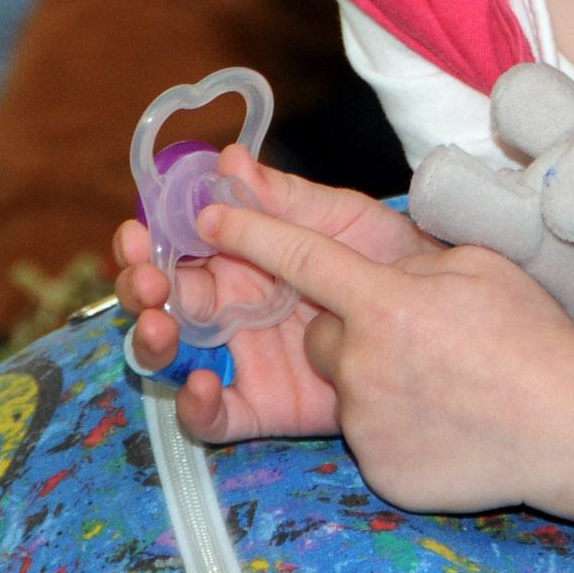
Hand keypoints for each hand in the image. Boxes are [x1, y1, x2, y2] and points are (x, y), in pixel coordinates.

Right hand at [115, 149, 436, 438]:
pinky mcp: (262, 403)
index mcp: (240, 253)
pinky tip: (200, 385)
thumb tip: (228, 158)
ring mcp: (242, 354)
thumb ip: (284, 197)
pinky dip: (195, 404)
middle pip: (163, 297)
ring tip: (159, 325)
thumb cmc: (389, 256)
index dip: (147, 238)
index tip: (135, 232)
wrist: (438, 315)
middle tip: (146, 281)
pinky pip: (214, 414)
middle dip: (140, 287)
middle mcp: (230, 303)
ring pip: (174, 352)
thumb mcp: (339, 219)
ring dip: (152, 339)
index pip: (175, 244)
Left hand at [205, 202, 573, 547]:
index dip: (251, 229)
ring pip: (343, 386)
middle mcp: (362, 362)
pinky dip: (396, 424)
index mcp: (385, 301)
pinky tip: (446, 419)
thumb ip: (407, 263)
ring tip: (442, 382)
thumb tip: (371, 274)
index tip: (209, 213)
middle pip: (321, 335)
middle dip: (352, 331)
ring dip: (375, 378)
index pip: (300, 255)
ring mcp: (367, 421)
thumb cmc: (529, 336)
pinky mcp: (378, 470)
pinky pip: (366, 434)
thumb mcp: (473, 268)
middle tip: (415, 337)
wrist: (569, 424)